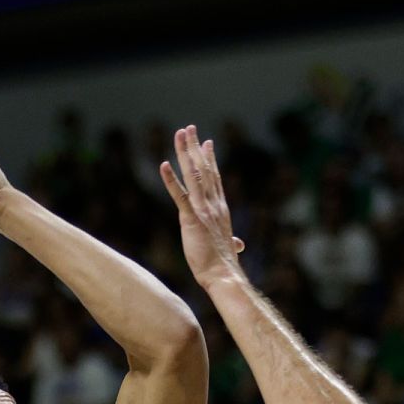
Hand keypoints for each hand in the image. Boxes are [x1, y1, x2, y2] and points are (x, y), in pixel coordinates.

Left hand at [159, 124, 246, 287]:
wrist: (224, 275)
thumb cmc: (224, 265)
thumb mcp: (228, 248)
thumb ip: (232, 241)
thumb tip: (239, 244)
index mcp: (221, 209)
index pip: (215, 178)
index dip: (210, 159)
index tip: (207, 142)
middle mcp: (214, 204)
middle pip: (204, 169)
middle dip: (195, 147)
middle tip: (189, 128)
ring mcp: (203, 209)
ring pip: (193, 174)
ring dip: (185, 153)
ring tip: (179, 134)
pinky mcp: (192, 219)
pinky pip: (180, 195)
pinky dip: (171, 179)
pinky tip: (164, 164)